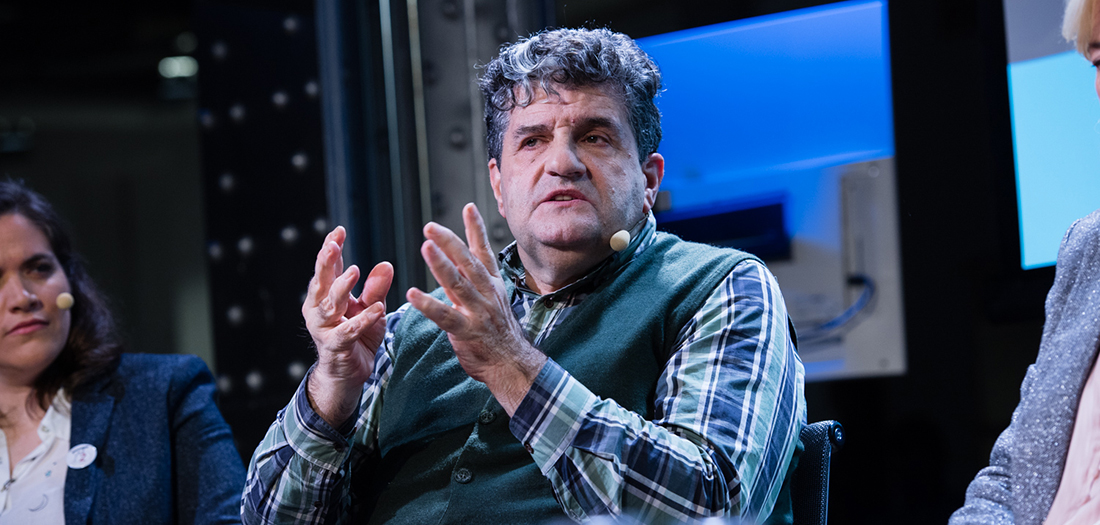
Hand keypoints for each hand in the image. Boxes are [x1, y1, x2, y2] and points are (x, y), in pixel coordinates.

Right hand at [303, 226, 392, 426]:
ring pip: (330, 305)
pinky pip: (348, 332)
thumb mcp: (369, 309)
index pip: (326, 268)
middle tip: (333, 244)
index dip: (330, 248)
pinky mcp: (334, 347)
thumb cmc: (357, 338)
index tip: (338, 230)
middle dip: (326, 262)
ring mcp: (324, 329)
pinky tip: (377, 310)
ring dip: (342, 288)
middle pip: (321, 281)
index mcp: (325, 296)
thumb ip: (375, 289)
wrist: (347, 375)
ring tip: (355, 272)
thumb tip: (386, 264)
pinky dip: (363, 320)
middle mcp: (318, 309)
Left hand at [407, 203, 546, 415]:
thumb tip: (463, 262)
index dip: (475, 229)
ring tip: (426, 247)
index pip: (483, 251)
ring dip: (440, 264)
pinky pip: (445, 316)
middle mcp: (486, 293)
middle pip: (467, 262)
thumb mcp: (494, 300)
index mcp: (492, 284)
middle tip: (430, 226)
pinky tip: (413, 294)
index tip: (468, 207)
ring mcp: (478, 312)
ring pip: (458, 283)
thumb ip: (477, 281)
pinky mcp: (467, 331)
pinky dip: (428, 304)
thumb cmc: (500, 333)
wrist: (513, 364)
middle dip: (449, 241)